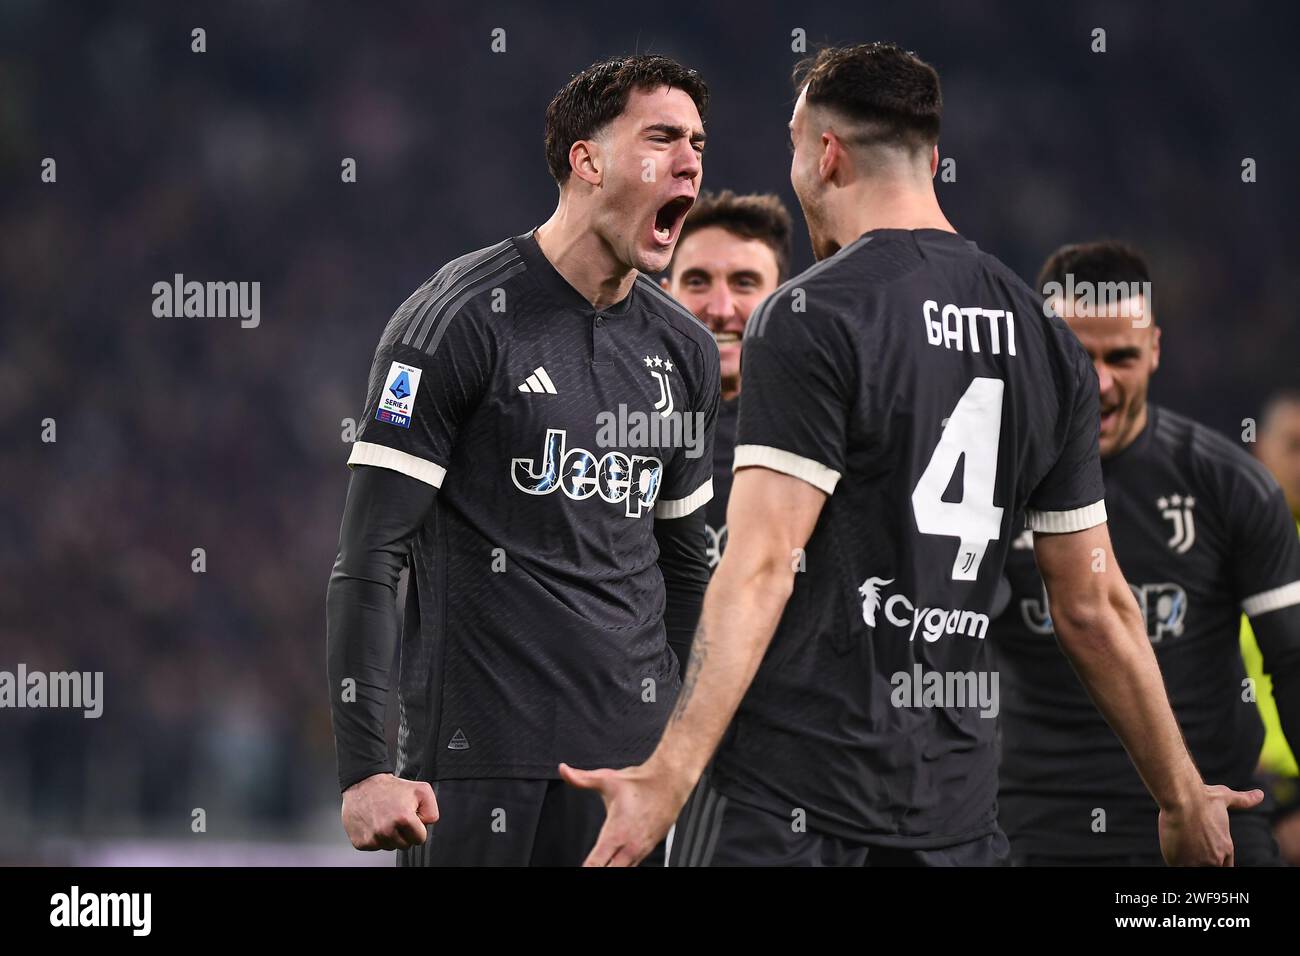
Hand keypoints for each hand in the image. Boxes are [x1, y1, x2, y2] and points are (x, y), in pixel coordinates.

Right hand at [341, 772, 438, 850]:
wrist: (362, 786)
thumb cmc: (389, 788)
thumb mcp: (420, 790)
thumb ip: (431, 809)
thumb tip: (427, 824)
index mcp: (404, 818)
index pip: (420, 839)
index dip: (418, 828)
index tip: (411, 818)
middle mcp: (387, 829)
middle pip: (406, 845)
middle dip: (405, 834)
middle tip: (397, 818)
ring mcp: (374, 837)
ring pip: (391, 847)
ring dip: (391, 836)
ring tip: (385, 819)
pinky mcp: (362, 842)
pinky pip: (376, 847)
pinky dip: (377, 838)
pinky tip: (375, 824)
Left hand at [559, 760, 691, 866]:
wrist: (670, 782)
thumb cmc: (640, 782)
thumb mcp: (606, 778)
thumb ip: (581, 778)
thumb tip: (563, 770)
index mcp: (616, 833)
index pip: (596, 864)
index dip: (586, 869)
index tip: (580, 869)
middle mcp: (629, 846)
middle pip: (610, 872)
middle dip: (598, 871)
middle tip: (589, 865)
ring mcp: (641, 850)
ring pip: (623, 871)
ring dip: (612, 868)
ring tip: (602, 863)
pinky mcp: (649, 849)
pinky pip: (633, 866)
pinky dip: (622, 867)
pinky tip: (615, 862)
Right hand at [1158, 784, 1263, 865]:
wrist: (1184, 799)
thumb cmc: (1203, 797)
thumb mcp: (1226, 798)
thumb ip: (1243, 801)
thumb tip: (1260, 794)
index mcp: (1226, 847)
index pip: (1225, 866)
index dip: (1214, 861)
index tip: (1203, 854)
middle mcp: (1215, 859)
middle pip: (1211, 869)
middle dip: (1200, 862)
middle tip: (1189, 850)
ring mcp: (1198, 862)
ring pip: (1194, 869)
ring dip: (1187, 861)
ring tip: (1179, 848)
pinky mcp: (1181, 862)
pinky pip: (1178, 868)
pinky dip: (1174, 861)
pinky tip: (1171, 849)